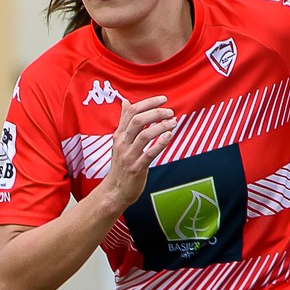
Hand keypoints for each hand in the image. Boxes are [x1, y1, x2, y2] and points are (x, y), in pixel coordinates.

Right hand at [99, 96, 176, 211]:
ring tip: (174, 123)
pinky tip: (169, 136)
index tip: (163, 99)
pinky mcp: (136, 168)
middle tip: (171, 112)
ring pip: (144, 135)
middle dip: (156, 113)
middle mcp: (122, 143)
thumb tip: (125, 102)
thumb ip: (124, 121)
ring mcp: (128, 156)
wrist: (115, 190)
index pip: (131, 112)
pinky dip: (160, 144)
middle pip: (138, 121)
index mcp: (119, 135)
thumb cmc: (121, 164)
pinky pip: (149, 154)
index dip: (148, 102)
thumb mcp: (119, 141)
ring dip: (161, 126)